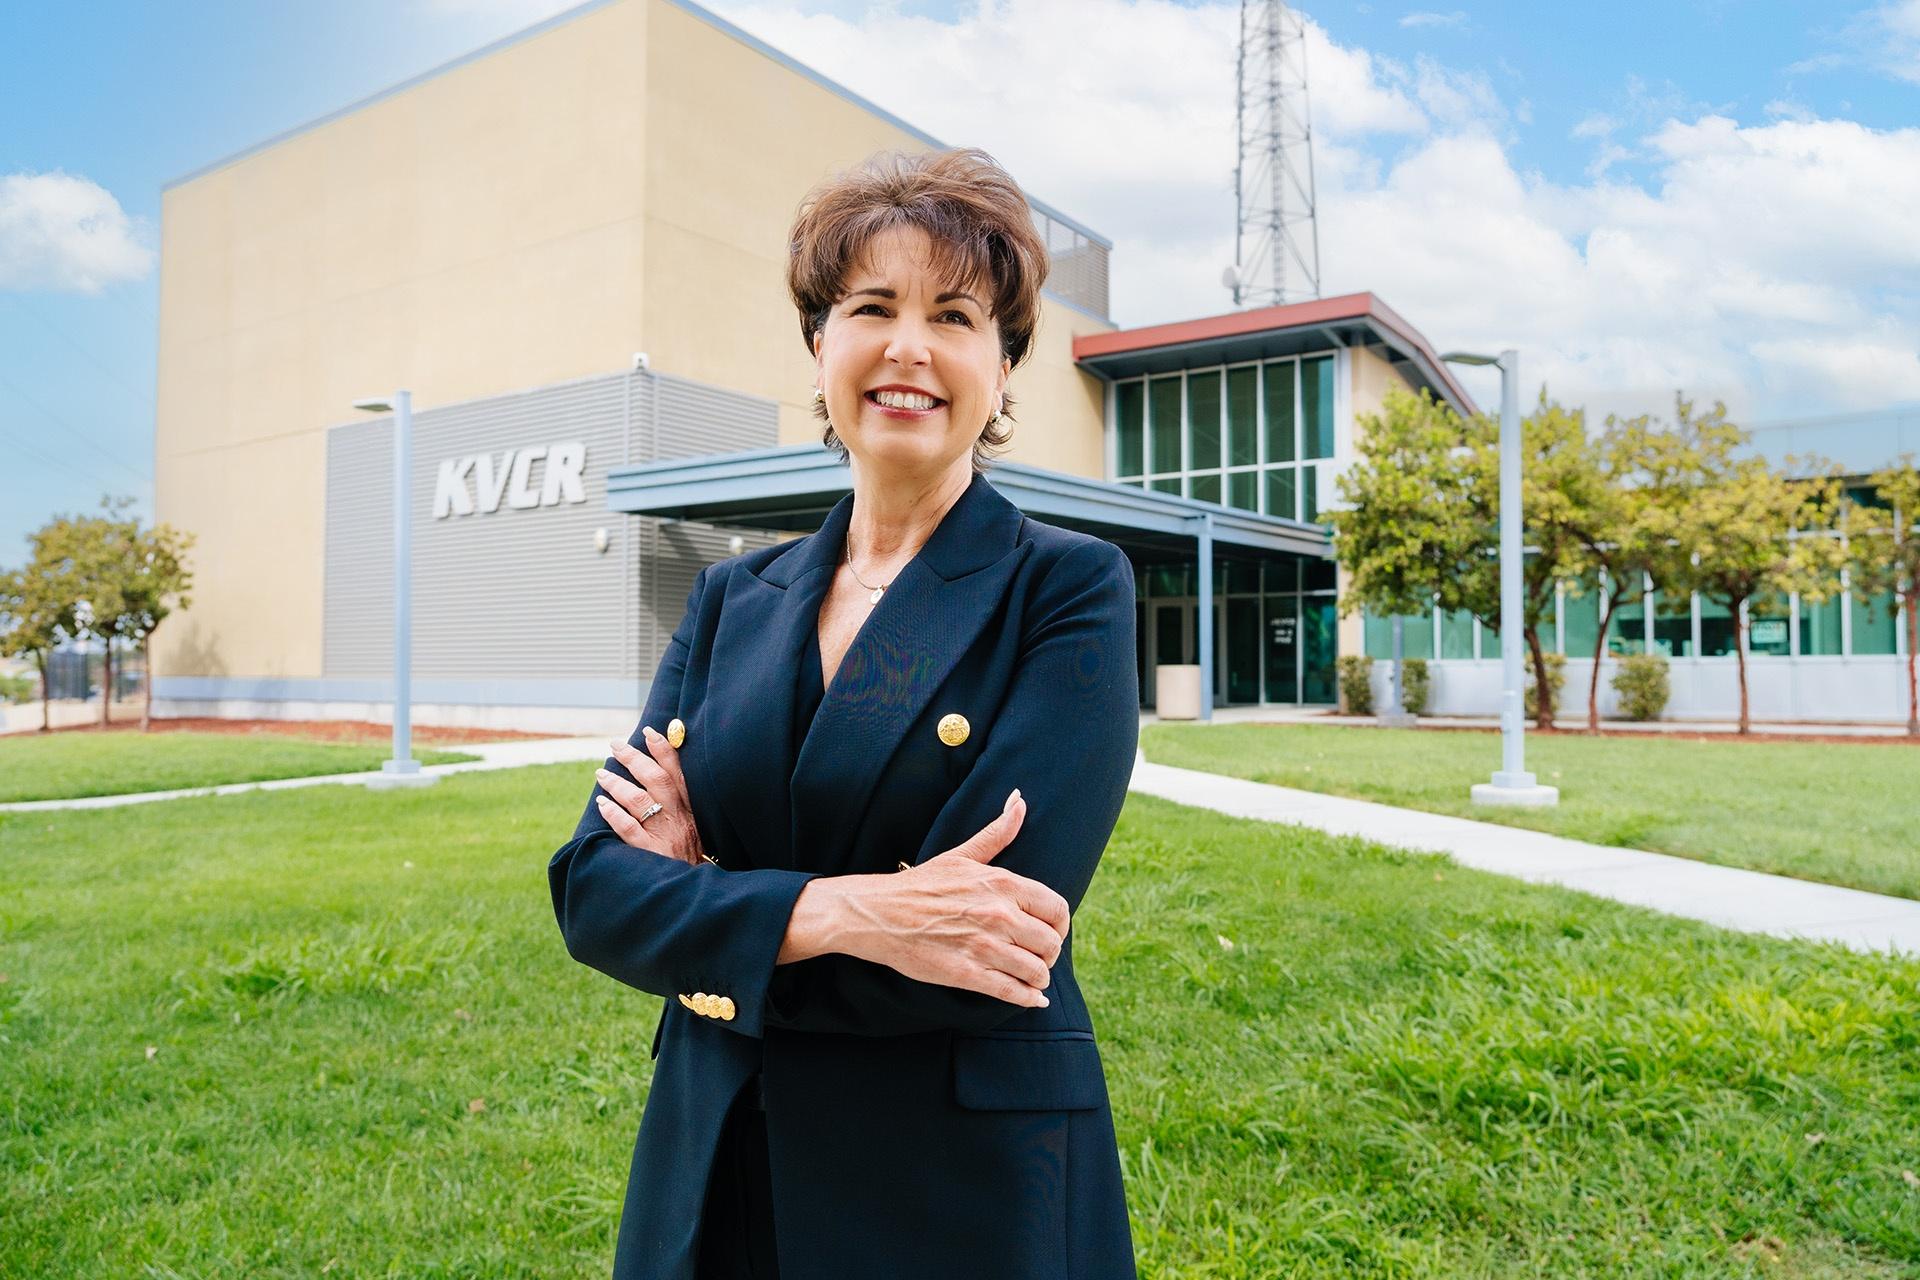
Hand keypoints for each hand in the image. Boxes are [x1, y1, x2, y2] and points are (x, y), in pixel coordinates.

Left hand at [594, 728, 709, 866]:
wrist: (692, 894)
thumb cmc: (689, 860)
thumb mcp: (692, 829)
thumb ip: (678, 805)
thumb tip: (655, 777)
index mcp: (690, 810)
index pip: (677, 773)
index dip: (664, 750)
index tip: (648, 731)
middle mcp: (678, 818)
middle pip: (656, 780)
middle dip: (634, 759)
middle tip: (615, 745)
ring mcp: (664, 835)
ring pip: (639, 800)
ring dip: (618, 783)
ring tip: (601, 773)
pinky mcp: (651, 853)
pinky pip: (629, 829)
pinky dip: (614, 814)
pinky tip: (602, 804)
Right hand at [793, 789, 1069, 1007]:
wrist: (877, 912)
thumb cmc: (921, 884)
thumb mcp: (962, 855)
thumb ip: (997, 832)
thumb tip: (1020, 800)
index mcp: (1002, 884)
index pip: (1057, 909)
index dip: (1060, 926)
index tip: (1051, 932)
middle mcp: (998, 914)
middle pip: (1050, 944)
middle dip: (1049, 955)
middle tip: (1039, 958)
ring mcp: (983, 946)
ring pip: (1035, 971)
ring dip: (1039, 979)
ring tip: (1033, 979)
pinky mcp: (965, 974)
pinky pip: (1011, 992)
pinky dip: (1028, 999)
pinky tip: (1032, 1000)